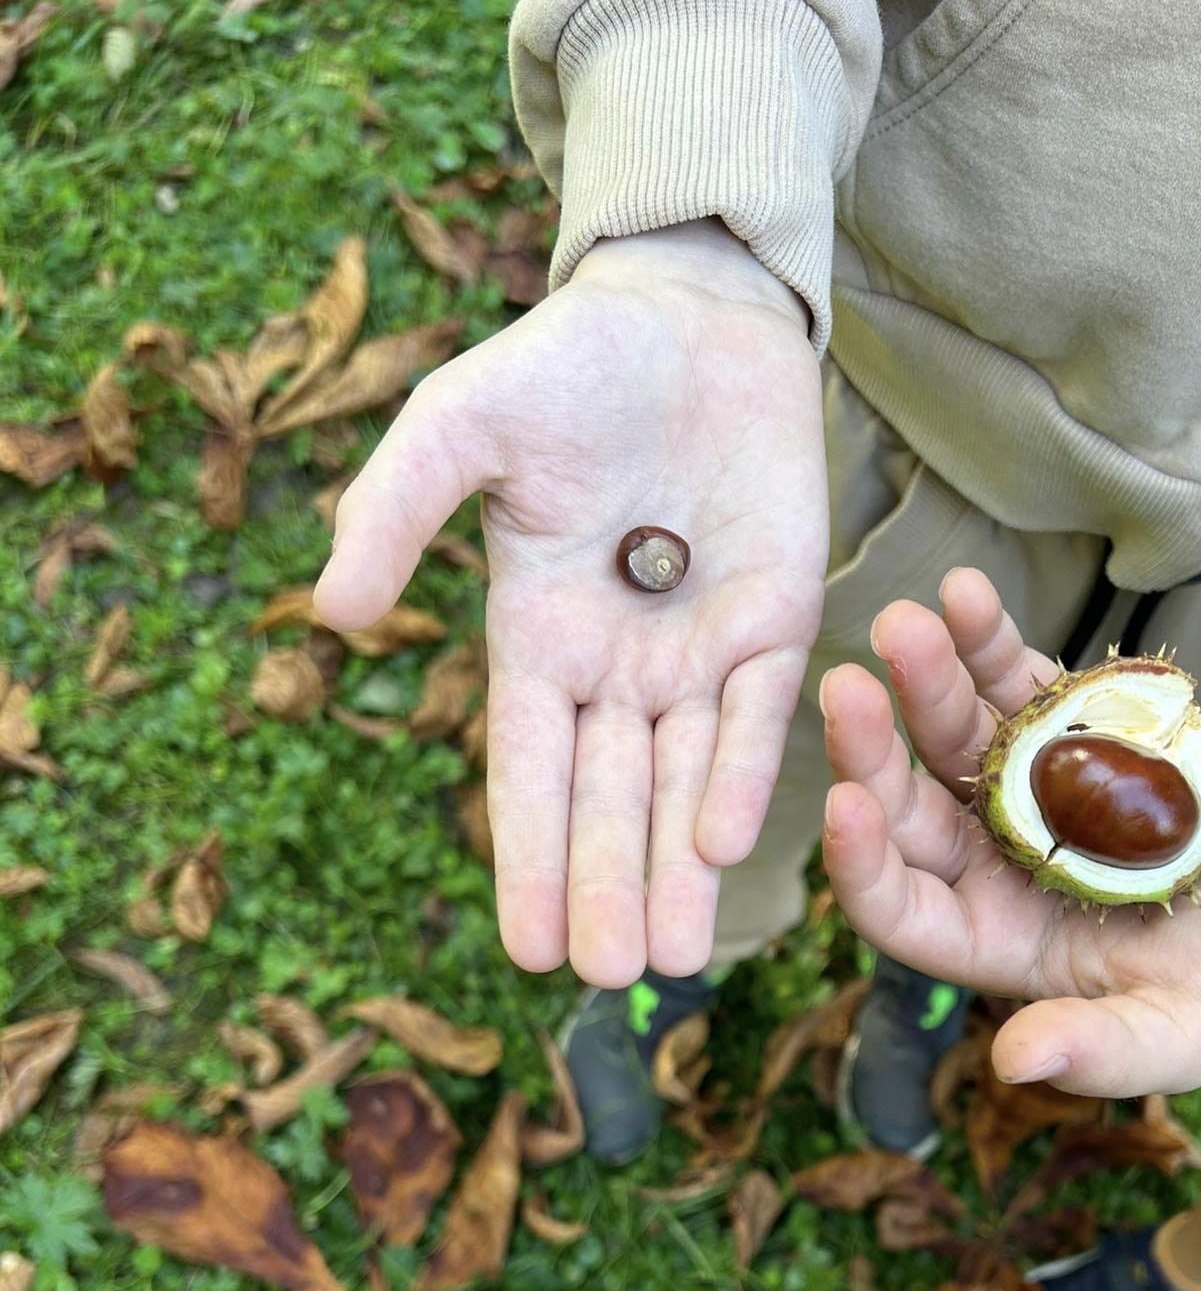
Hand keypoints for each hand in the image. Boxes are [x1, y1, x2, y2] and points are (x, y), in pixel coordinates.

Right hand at [316, 223, 828, 986]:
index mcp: (537, 641)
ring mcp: (700, 652)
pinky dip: (741, 773)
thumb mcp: (460, 426)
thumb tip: (334, 613)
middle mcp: (618, 668)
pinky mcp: (777, 620)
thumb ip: (393, 509)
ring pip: (686, 781)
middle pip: (610, 798)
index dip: (526, 855)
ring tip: (674, 958)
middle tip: (607, 977)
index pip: (526, 771)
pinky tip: (723, 845)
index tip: (523, 948)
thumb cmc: (566, 366)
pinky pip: (757, 713)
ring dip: (677, 868)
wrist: (690, 313)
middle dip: (607, 887)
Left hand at [820, 569, 1200, 1096]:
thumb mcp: (1183, 1036)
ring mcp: (1022, 786)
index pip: (901, 908)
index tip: (846, 808)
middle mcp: (987, 861)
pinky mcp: (1069, 727)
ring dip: (923, 677)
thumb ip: (1106, 1054)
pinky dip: (988, 638)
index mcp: (990, 938)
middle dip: (873, 752)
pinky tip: (964, 594)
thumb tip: (1013, 1063)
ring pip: (952, 730)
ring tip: (904, 624)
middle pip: (907, 807)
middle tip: (845, 690)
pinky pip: (1014, 679)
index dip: (864, 866)